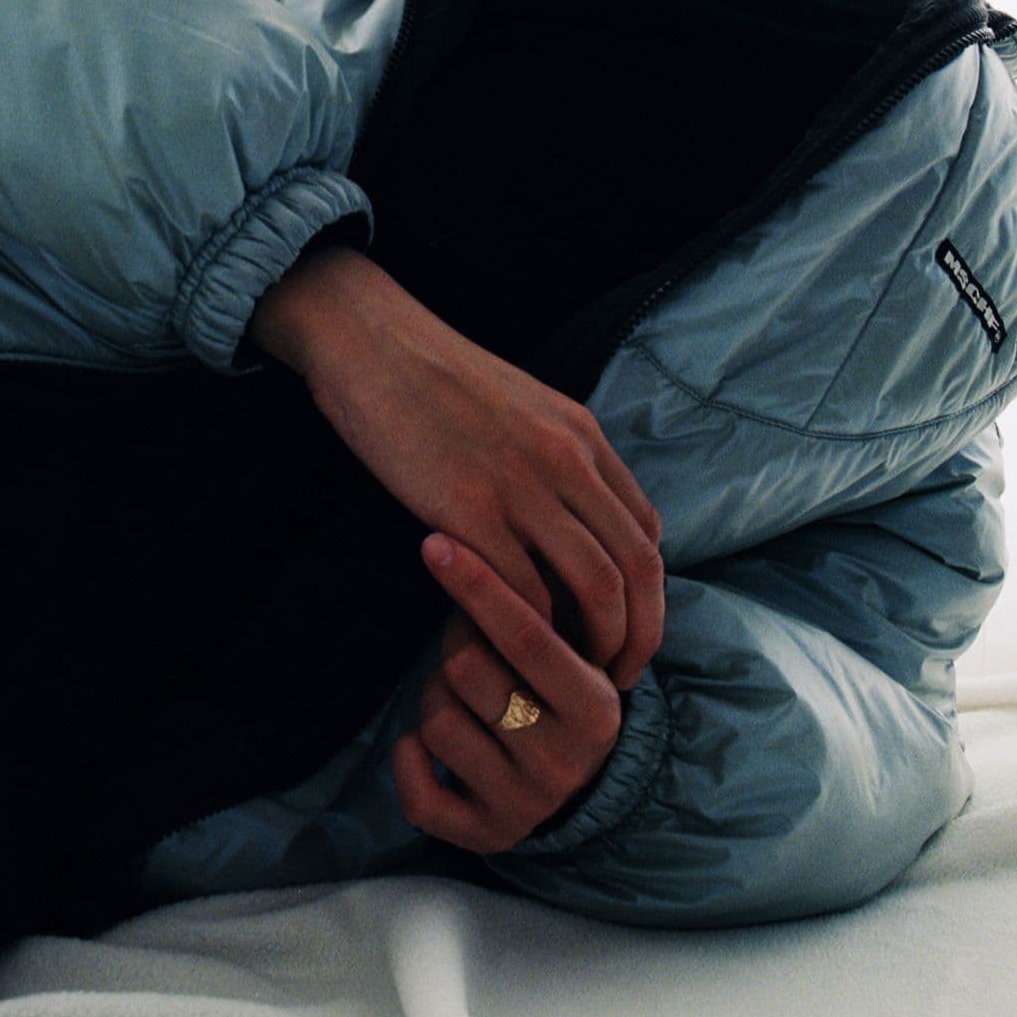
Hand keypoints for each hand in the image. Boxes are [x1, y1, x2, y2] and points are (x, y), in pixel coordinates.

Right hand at [248, 246, 661, 687]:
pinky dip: (526, 630)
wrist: (369, 339)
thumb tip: (562, 520)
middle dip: (636, 635)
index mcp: (580, 434)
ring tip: (569, 675)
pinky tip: (508, 647)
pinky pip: (521, 590)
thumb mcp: (516, 406)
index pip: (645, 531)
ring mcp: (521, 483)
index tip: (625, 631)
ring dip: (591, 644)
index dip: (647, 595)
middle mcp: (567, 459)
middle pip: (636, 568)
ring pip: (594, 586)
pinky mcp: (468, 508)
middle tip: (614, 677)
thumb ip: (551, 458)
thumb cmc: (428, 376)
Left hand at [391, 534, 624, 853]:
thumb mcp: (570, 652)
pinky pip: (419, 795)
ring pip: (436, 721)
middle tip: (471, 648)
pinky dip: (408, 760)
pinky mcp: (486, 836)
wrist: (584, 785)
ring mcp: (524, 803)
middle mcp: (563, 762)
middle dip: (456, 646)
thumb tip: (471, 546)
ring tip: (464, 699)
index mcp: (593, 708)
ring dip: (435, 697)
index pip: (526, 635)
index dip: (477, 585)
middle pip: (467, 670)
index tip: (435, 543)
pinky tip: (421, 745)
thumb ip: (536, 608)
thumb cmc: (559, 693)